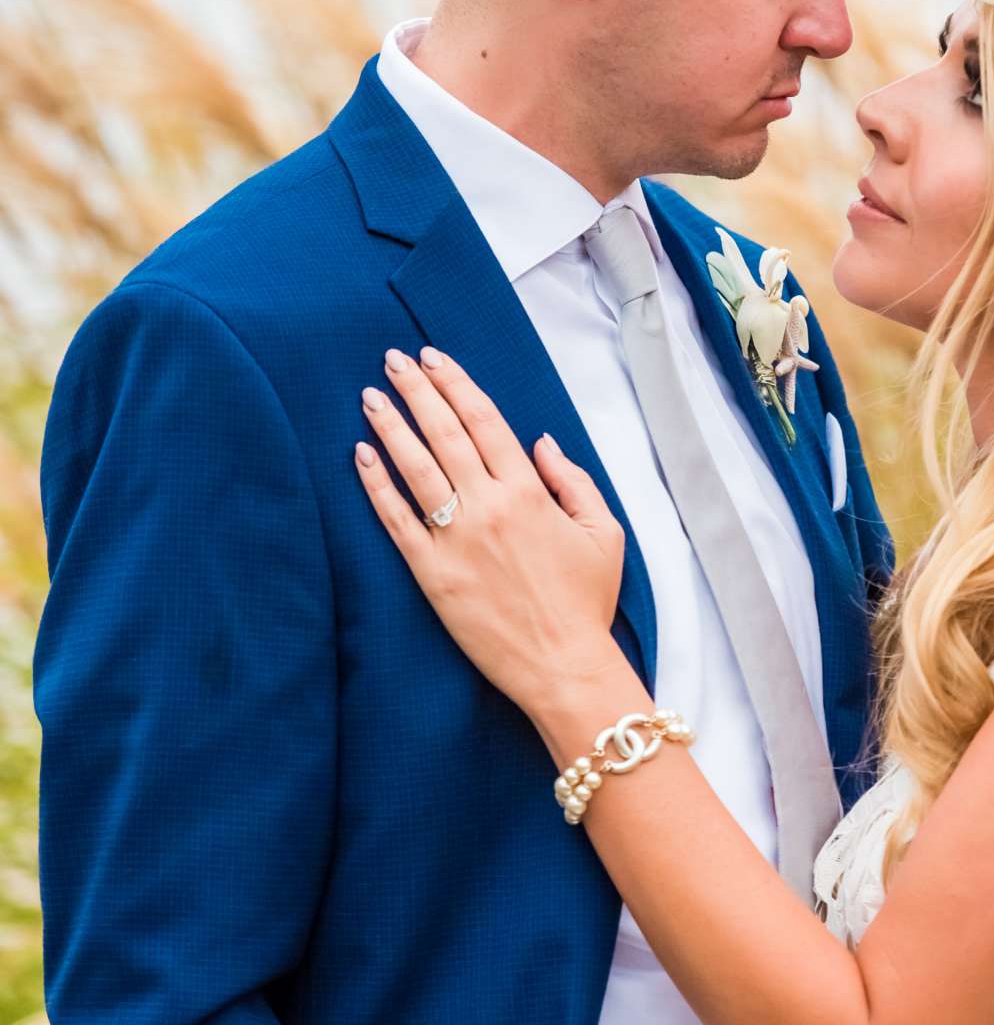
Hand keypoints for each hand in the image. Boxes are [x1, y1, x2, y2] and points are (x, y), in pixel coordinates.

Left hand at [354, 347, 625, 711]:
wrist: (564, 666)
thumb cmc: (587, 602)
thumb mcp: (603, 532)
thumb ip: (572, 481)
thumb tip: (541, 442)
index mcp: (530, 492)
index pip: (485, 421)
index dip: (457, 384)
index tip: (434, 358)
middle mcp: (489, 507)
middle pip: (445, 434)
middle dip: (418, 391)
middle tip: (393, 359)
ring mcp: (457, 540)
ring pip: (416, 468)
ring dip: (391, 427)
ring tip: (371, 396)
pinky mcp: (433, 574)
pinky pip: (397, 521)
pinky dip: (377, 486)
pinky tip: (360, 456)